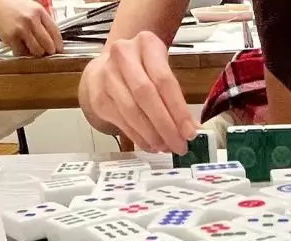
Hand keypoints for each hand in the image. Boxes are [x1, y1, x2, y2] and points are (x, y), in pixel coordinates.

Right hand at [0, 0, 63, 56]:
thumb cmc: (14, 8)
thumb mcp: (32, 10)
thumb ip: (44, 23)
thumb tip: (55, 42)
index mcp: (39, 12)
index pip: (55, 33)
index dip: (59, 45)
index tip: (59, 51)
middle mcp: (31, 19)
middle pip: (48, 45)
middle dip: (49, 52)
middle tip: (46, 52)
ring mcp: (21, 29)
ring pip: (37, 51)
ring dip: (36, 54)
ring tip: (32, 48)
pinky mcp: (12, 37)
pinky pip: (22, 53)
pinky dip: (23, 53)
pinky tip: (21, 46)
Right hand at [79, 31, 196, 152]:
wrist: (107, 66)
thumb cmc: (141, 70)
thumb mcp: (160, 70)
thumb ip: (175, 97)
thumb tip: (191, 129)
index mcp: (146, 44)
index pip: (164, 80)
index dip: (178, 110)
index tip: (190, 132)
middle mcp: (123, 55)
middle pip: (145, 95)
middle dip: (165, 126)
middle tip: (179, 146)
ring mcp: (107, 75)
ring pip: (132, 111)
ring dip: (152, 135)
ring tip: (166, 147)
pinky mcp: (99, 97)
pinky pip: (122, 122)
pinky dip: (139, 138)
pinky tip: (151, 145)